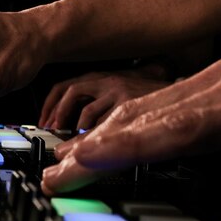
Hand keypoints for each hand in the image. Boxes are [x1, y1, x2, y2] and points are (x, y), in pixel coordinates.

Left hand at [38, 69, 169, 129]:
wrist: (176, 89)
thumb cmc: (147, 96)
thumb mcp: (118, 95)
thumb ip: (97, 109)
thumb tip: (74, 133)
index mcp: (101, 78)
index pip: (65, 86)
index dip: (51, 105)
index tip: (44, 122)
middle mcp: (107, 80)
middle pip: (70, 91)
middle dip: (57, 114)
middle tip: (52, 131)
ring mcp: (118, 89)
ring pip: (85, 107)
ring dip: (74, 127)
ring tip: (72, 141)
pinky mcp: (129, 100)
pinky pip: (104, 118)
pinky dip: (93, 131)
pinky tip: (91, 142)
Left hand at [41, 44, 220, 194]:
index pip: (156, 118)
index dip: (115, 142)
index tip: (84, 167)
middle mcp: (218, 84)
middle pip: (139, 117)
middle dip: (94, 147)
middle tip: (58, 173)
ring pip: (148, 119)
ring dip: (100, 148)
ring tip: (64, 173)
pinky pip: (180, 128)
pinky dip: (136, 145)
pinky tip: (103, 157)